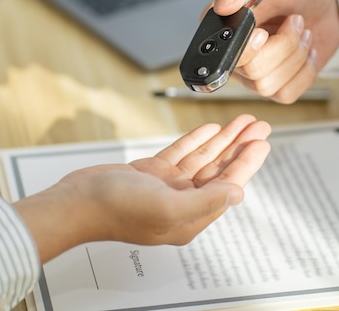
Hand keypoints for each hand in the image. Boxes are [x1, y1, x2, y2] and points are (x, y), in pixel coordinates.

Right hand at [14, 114, 271, 262]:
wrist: (77, 202)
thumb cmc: (115, 210)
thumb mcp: (166, 208)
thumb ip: (205, 201)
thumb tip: (237, 193)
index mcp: (189, 217)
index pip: (227, 186)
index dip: (246, 163)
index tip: (261, 143)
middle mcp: (181, 202)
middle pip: (219, 169)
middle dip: (239, 147)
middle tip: (258, 126)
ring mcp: (166, 186)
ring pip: (202, 158)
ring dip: (222, 139)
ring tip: (240, 122)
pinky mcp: (151, 173)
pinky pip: (180, 153)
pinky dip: (195, 140)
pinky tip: (209, 129)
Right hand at [211, 0, 338, 102]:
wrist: (326, 1)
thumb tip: (222, 4)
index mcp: (221, 28)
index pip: (220, 54)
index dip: (247, 47)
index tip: (263, 32)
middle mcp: (233, 55)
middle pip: (251, 71)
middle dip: (283, 44)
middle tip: (293, 20)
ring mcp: (254, 74)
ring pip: (268, 86)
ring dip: (295, 56)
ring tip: (301, 32)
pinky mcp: (276, 86)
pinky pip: (286, 94)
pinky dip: (304, 72)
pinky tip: (305, 51)